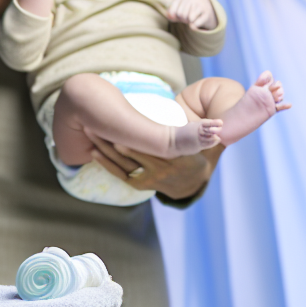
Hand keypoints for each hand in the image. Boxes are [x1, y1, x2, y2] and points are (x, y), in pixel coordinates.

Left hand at [87, 134, 216, 200]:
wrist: (192, 182)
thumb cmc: (194, 152)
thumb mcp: (202, 142)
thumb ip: (204, 131)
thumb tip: (217, 123)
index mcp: (175, 157)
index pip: (151, 146)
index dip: (132, 136)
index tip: (116, 123)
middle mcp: (160, 170)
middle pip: (129, 153)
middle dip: (109, 137)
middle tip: (93, 121)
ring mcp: (149, 179)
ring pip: (121, 162)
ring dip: (103, 147)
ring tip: (88, 132)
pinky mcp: (139, 185)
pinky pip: (120, 173)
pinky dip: (106, 163)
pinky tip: (93, 151)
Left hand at [166, 0, 216, 29]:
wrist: (206, 7)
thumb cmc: (188, 10)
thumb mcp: (178, 10)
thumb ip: (171, 14)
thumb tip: (171, 17)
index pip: (173, 11)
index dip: (175, 16)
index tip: (179, 14)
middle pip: (181, 15)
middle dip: (183, 19)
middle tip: (187, 17)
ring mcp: (200, 5)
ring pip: (190, 18)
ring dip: (189, 22)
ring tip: (192, 19)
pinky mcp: (207, 13)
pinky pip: (196, 23)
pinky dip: (194, 26)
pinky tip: (197, 22)